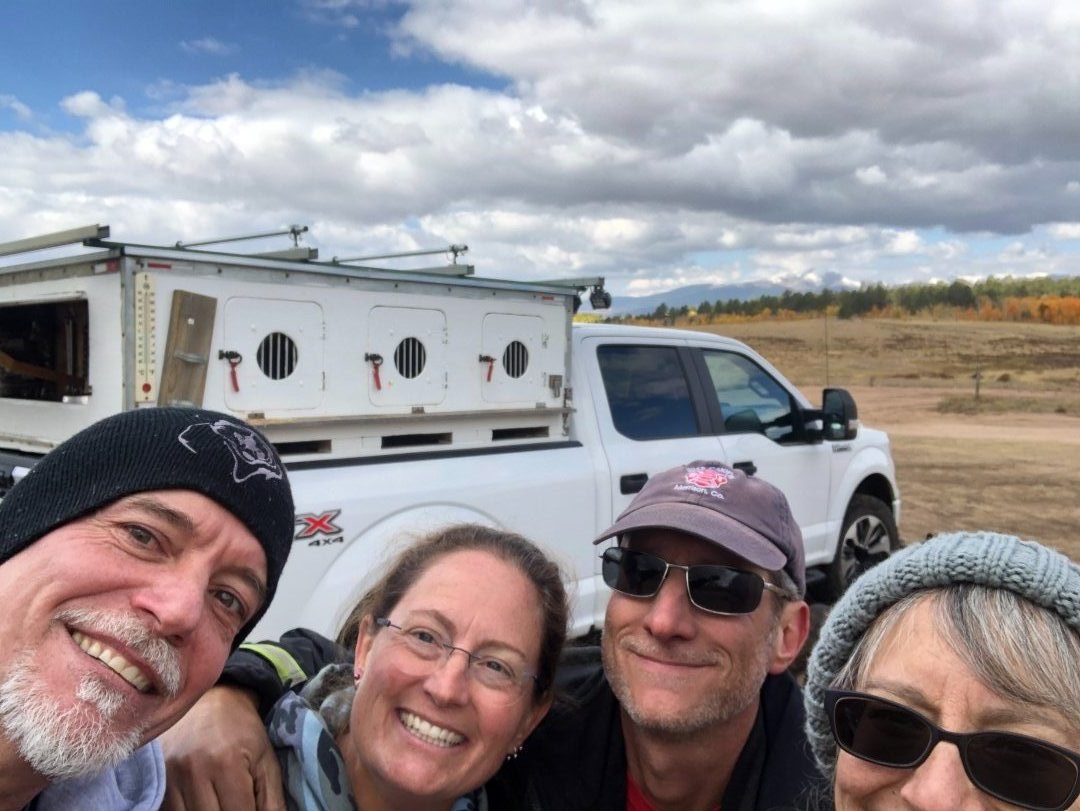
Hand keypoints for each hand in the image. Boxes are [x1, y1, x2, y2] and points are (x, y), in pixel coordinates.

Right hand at [159, 685, 284, 810]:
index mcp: (227, 763)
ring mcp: (170, 776)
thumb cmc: (243, 731)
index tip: (251, 809)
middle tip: (237, 804)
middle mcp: (193, 771)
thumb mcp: (266, 761)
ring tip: (220, 802)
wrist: (210, 700)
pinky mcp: (157, 779)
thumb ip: (272, 801)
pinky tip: (203, 803)